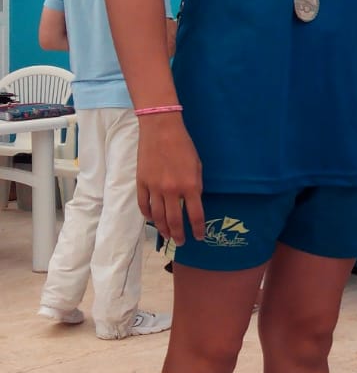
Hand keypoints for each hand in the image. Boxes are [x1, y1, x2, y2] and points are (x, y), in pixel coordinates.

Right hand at [136, 114, 204, 244]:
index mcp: (190, 186)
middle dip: (179, 235)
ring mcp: (154, 188)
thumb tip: (191, 204)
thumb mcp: (197, 166)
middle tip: (181, 242)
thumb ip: (195, 186)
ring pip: (157, 217)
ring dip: (163, 229)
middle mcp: (172, 190)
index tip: (200, 237)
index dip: (198, 229)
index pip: (195, 215)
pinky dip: (147, 215)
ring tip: (167, 236)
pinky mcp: (141, 183)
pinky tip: (152, 220)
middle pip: (175, 221)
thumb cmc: (184, 146)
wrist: (161, 130)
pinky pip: (144, 205)